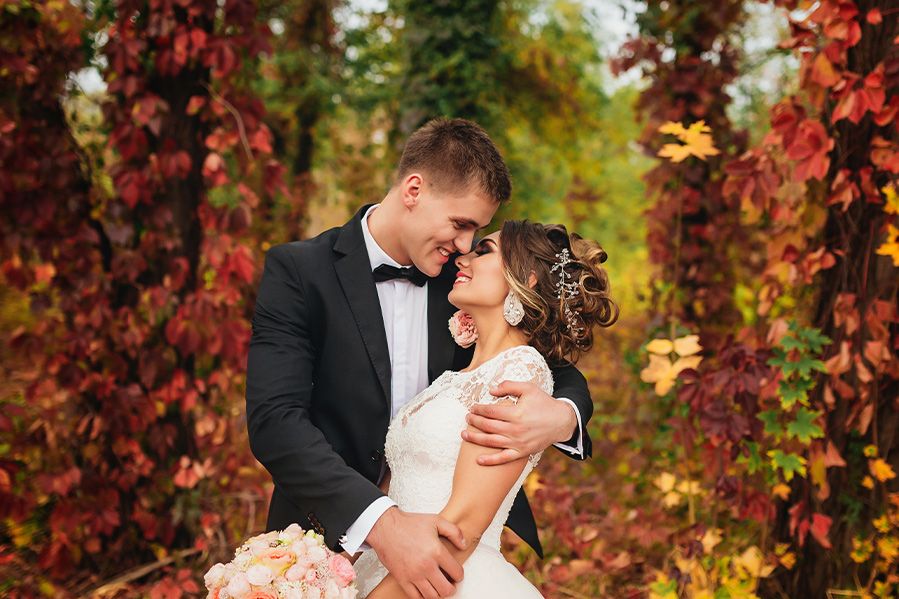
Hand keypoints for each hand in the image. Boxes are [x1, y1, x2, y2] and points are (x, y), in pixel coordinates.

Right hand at [366, 507, 465, 598]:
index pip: (457, 573)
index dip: (459, 574)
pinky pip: (416, 597)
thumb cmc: (409, 524)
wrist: (385, 528)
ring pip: (433, 596)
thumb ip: (454, 532)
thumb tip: (464, 545)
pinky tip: (425, 588)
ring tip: (438, 585)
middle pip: (447, 590)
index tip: (456, 572)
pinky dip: (423, 596)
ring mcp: (413, 575)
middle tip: (449, 582)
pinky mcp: (402, 580)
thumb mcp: (436, 520)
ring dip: (438, 593)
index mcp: (436, 551)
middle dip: (451, 587)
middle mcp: (426, 566)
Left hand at [461, 380, 577, 465]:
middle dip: (474, 421)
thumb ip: (509, 386)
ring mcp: (518, 442)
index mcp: (516, 413)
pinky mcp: (522, 452)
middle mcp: (515, 429)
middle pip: (488, 426)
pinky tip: (478, 460)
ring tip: (464, 434)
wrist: (561, 421)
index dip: (479, 409)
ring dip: (475, 438)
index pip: (491, 411)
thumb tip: (491, 390)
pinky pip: (504, 458)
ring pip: (491, 442)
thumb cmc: (544, 403)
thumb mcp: (528, 388)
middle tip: (467, 418)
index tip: (473, 407)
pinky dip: (490, 460)